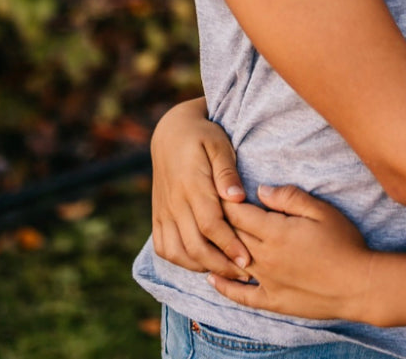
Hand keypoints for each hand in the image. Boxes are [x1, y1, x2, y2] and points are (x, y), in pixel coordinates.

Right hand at [150, 98, 249, 276]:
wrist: (170, 132)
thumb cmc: (202, 136)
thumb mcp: (219, 144)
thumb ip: (227, 172)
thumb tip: (237, 199)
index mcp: (191, 184)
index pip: (210, 224)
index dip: (229, 245)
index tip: (248, 259)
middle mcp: (174, 202)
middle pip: (195, 245)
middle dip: (221, 264)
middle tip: (244, 272)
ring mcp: (163, 211)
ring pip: (177, 252)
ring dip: (202, 266)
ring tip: (227, 271)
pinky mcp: (157, 216)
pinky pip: (164, 248)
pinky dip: (181, 261)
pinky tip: (201, 262)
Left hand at [208, 184, 373, 320]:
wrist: (358, 285)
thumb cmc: (344, 242)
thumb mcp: (321, 210)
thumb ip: (289, 198)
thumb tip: (260, 190)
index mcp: (276, 232)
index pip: (239, 213)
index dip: (226, 201)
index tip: (217, 191)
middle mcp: (265, 257)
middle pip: (231, 236)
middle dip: (219, 221)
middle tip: (208, 210)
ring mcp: (267, 281)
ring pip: (231, 263)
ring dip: (218, 251)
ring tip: (207, 239)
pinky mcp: (272, 301)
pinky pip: (241, 295)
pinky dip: (224, 287)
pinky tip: (212, 279)